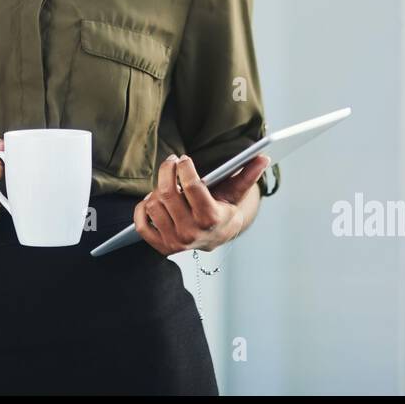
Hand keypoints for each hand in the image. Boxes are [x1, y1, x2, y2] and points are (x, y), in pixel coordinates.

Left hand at [133, 152, 270, 255]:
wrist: (217, 237)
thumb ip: (248, 174)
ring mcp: (175, 242)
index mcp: (211, 218)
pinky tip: (151, 199)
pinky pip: (142, 224)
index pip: (192, 185)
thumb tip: (263, 157)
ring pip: (153, 204)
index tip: (184, 159)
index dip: (185, 167)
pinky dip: (141, 209)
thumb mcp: (236, 192)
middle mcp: (191, 233)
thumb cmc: (224, 209)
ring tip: (166, 182)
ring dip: (156, 188)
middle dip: (167, 170)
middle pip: (167, 193)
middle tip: (171, 161)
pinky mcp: (161, 246)